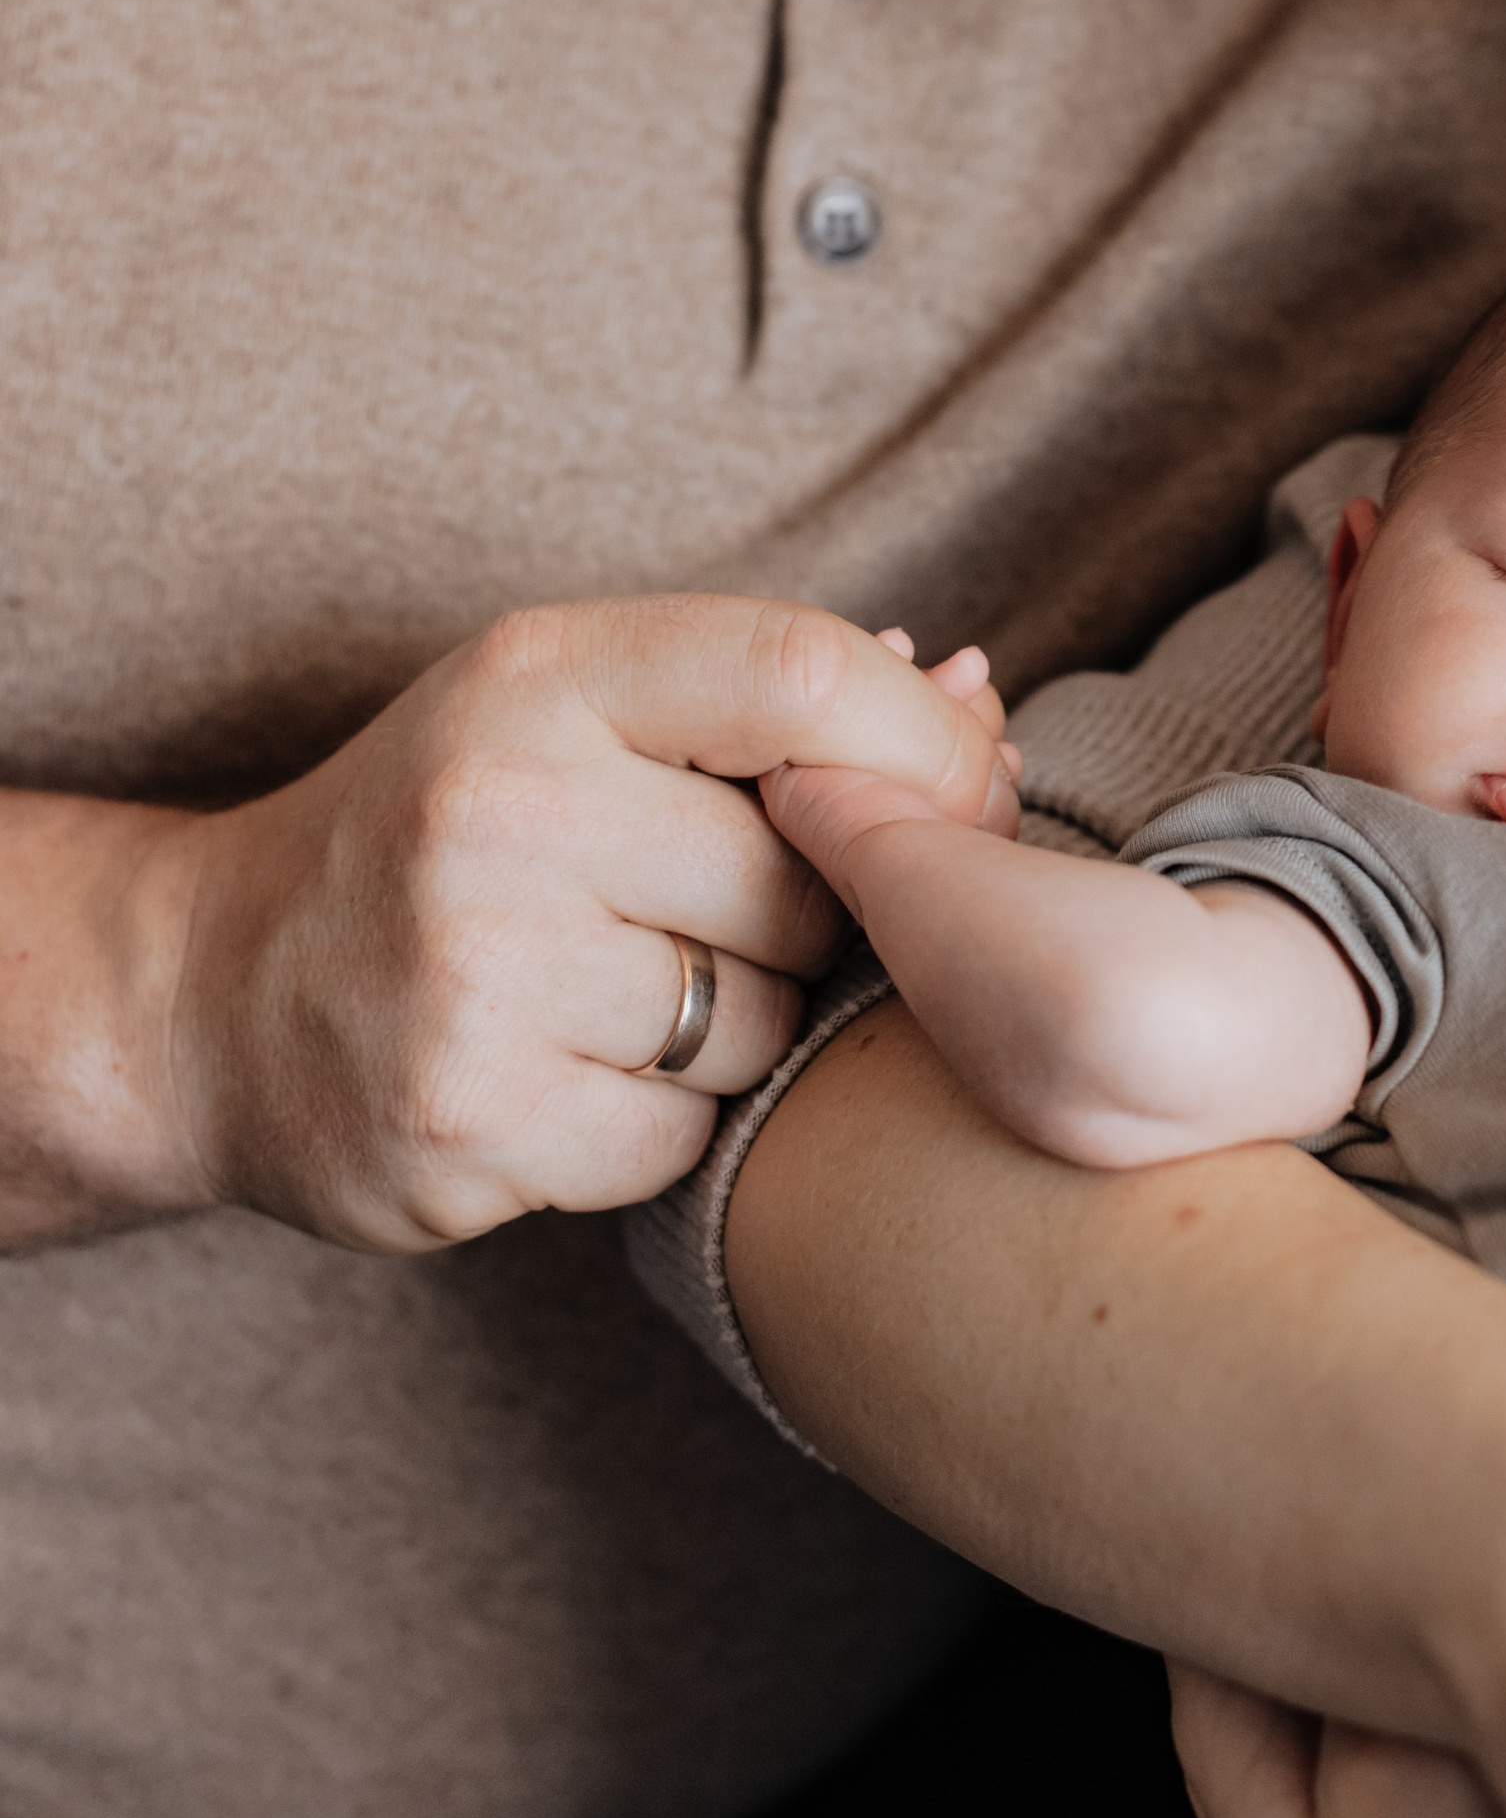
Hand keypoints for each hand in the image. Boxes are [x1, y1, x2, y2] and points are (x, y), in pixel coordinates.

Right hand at [128, 595, 1014, 1252]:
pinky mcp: (465, 1127)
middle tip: (713, 920)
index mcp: (541, 674)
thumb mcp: (570, 707)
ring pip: (761, 1025)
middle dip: (806, 919)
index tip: (960, 807)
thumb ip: (768, 696)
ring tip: (623, 994)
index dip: (927, 752)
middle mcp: (502, 809)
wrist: (207, 992)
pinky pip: (683, 1142)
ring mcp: (476, 975)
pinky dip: (661, 1125)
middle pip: (807, 883)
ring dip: (737, 1030)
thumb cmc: (444, 828)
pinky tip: (572, 1077)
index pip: (805, 675)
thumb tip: (985, 693)